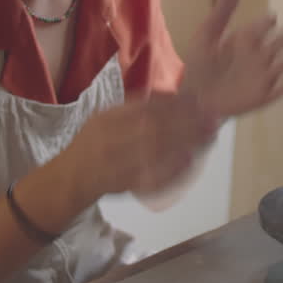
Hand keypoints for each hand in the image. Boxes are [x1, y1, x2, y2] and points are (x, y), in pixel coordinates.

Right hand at [65, 91, 220, 199]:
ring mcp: (116, 165)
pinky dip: (171, 170)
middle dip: (185, 123)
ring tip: (208, 136)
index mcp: (106, 120)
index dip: (173, 105)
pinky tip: (190, 161)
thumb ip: (133, 107)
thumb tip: (171, 96)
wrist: (70, 178)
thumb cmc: (94, 143)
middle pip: (152, 129)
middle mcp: (109, 141)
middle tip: (212, 118)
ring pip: (154, 153)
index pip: (143, 109)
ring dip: (184, 144)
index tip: (197, 100)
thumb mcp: (106, 118)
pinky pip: (150, 179)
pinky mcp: (124, 186)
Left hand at [181, 0, 282, 118]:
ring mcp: (262, 74)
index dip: (266, 22)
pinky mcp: (265, 93)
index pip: (259, 26)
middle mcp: (256, 56)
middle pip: (278, 41)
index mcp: (243, 40)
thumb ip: (223, 10)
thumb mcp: (207, 34)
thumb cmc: (198, 67)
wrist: (195, 100)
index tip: (273, 18)